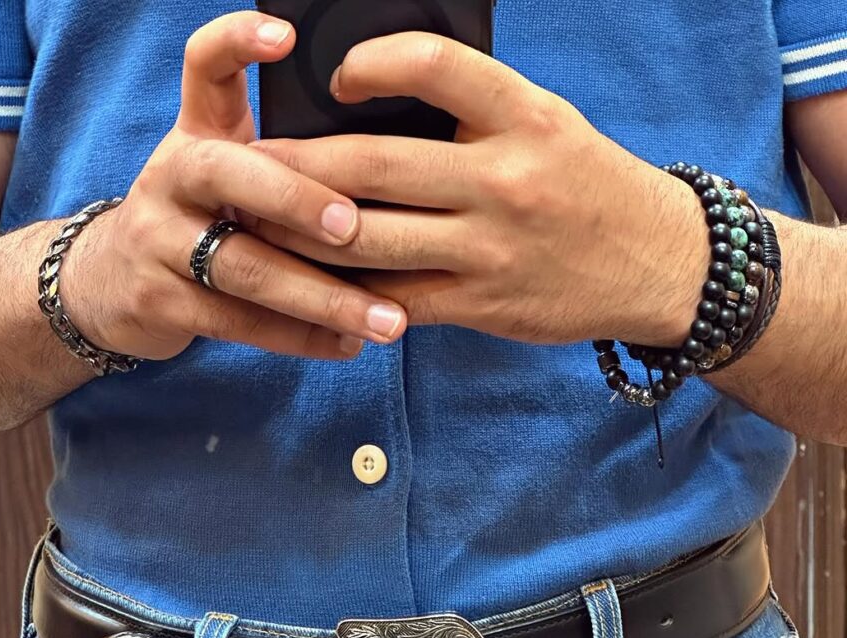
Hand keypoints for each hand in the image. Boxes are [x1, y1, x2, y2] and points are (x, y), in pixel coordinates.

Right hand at [60, 12, 407, 362]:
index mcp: (196, 135)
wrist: (107, 283)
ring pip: (245, 267)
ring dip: (322, 298)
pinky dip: (299, 338)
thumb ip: (279, 164)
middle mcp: (172, 176)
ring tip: (385, 321)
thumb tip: (384, 172)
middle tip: (351, 224)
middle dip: (294, 198)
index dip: (237, 42)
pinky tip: (347, 345)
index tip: (287, 36)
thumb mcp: (221, 174)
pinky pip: (239, 323)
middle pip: (227, 172)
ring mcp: (158, 241)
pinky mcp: (160, 301)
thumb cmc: (196, 222)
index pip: (204, 67)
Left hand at [253, 32, 707, 347]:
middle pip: (375, 165)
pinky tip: (316, 282)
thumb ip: (477, 113)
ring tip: (261, 225)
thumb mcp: (549, 126)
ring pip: (372, 240)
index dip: (373, 61)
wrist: (658, 263)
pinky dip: (351, 292)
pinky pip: (397, 298)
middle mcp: (504, 180)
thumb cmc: (592, 188)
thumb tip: (381, 109)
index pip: (435, 65)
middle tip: (251, 164)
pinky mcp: (482, 304)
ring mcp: (490, 248)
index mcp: (524, 117)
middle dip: (298, 167)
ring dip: (303, 235)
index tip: (338, 76)